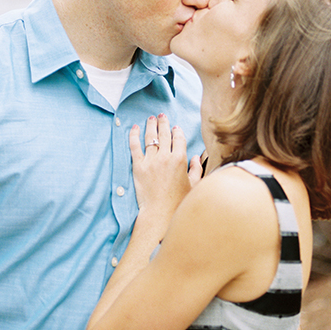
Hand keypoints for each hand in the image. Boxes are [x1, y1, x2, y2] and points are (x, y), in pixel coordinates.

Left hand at [130, 115, 201, 236]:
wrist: (160, 213)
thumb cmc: (178, 202)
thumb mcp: (193, 185)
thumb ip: (196, 169)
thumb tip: (196, 158)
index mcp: (180, 159)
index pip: (178, 138)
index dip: (176, 131)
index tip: (175, 127)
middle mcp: (165, 157)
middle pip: (164, 134)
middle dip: (163, 123)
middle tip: (161, 116)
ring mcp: (151, 161)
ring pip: (150, 137)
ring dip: (150, 125)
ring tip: (150, 119)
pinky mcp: (138, 167)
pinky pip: (134, 146)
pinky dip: (133, 135)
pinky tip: (134, 128)